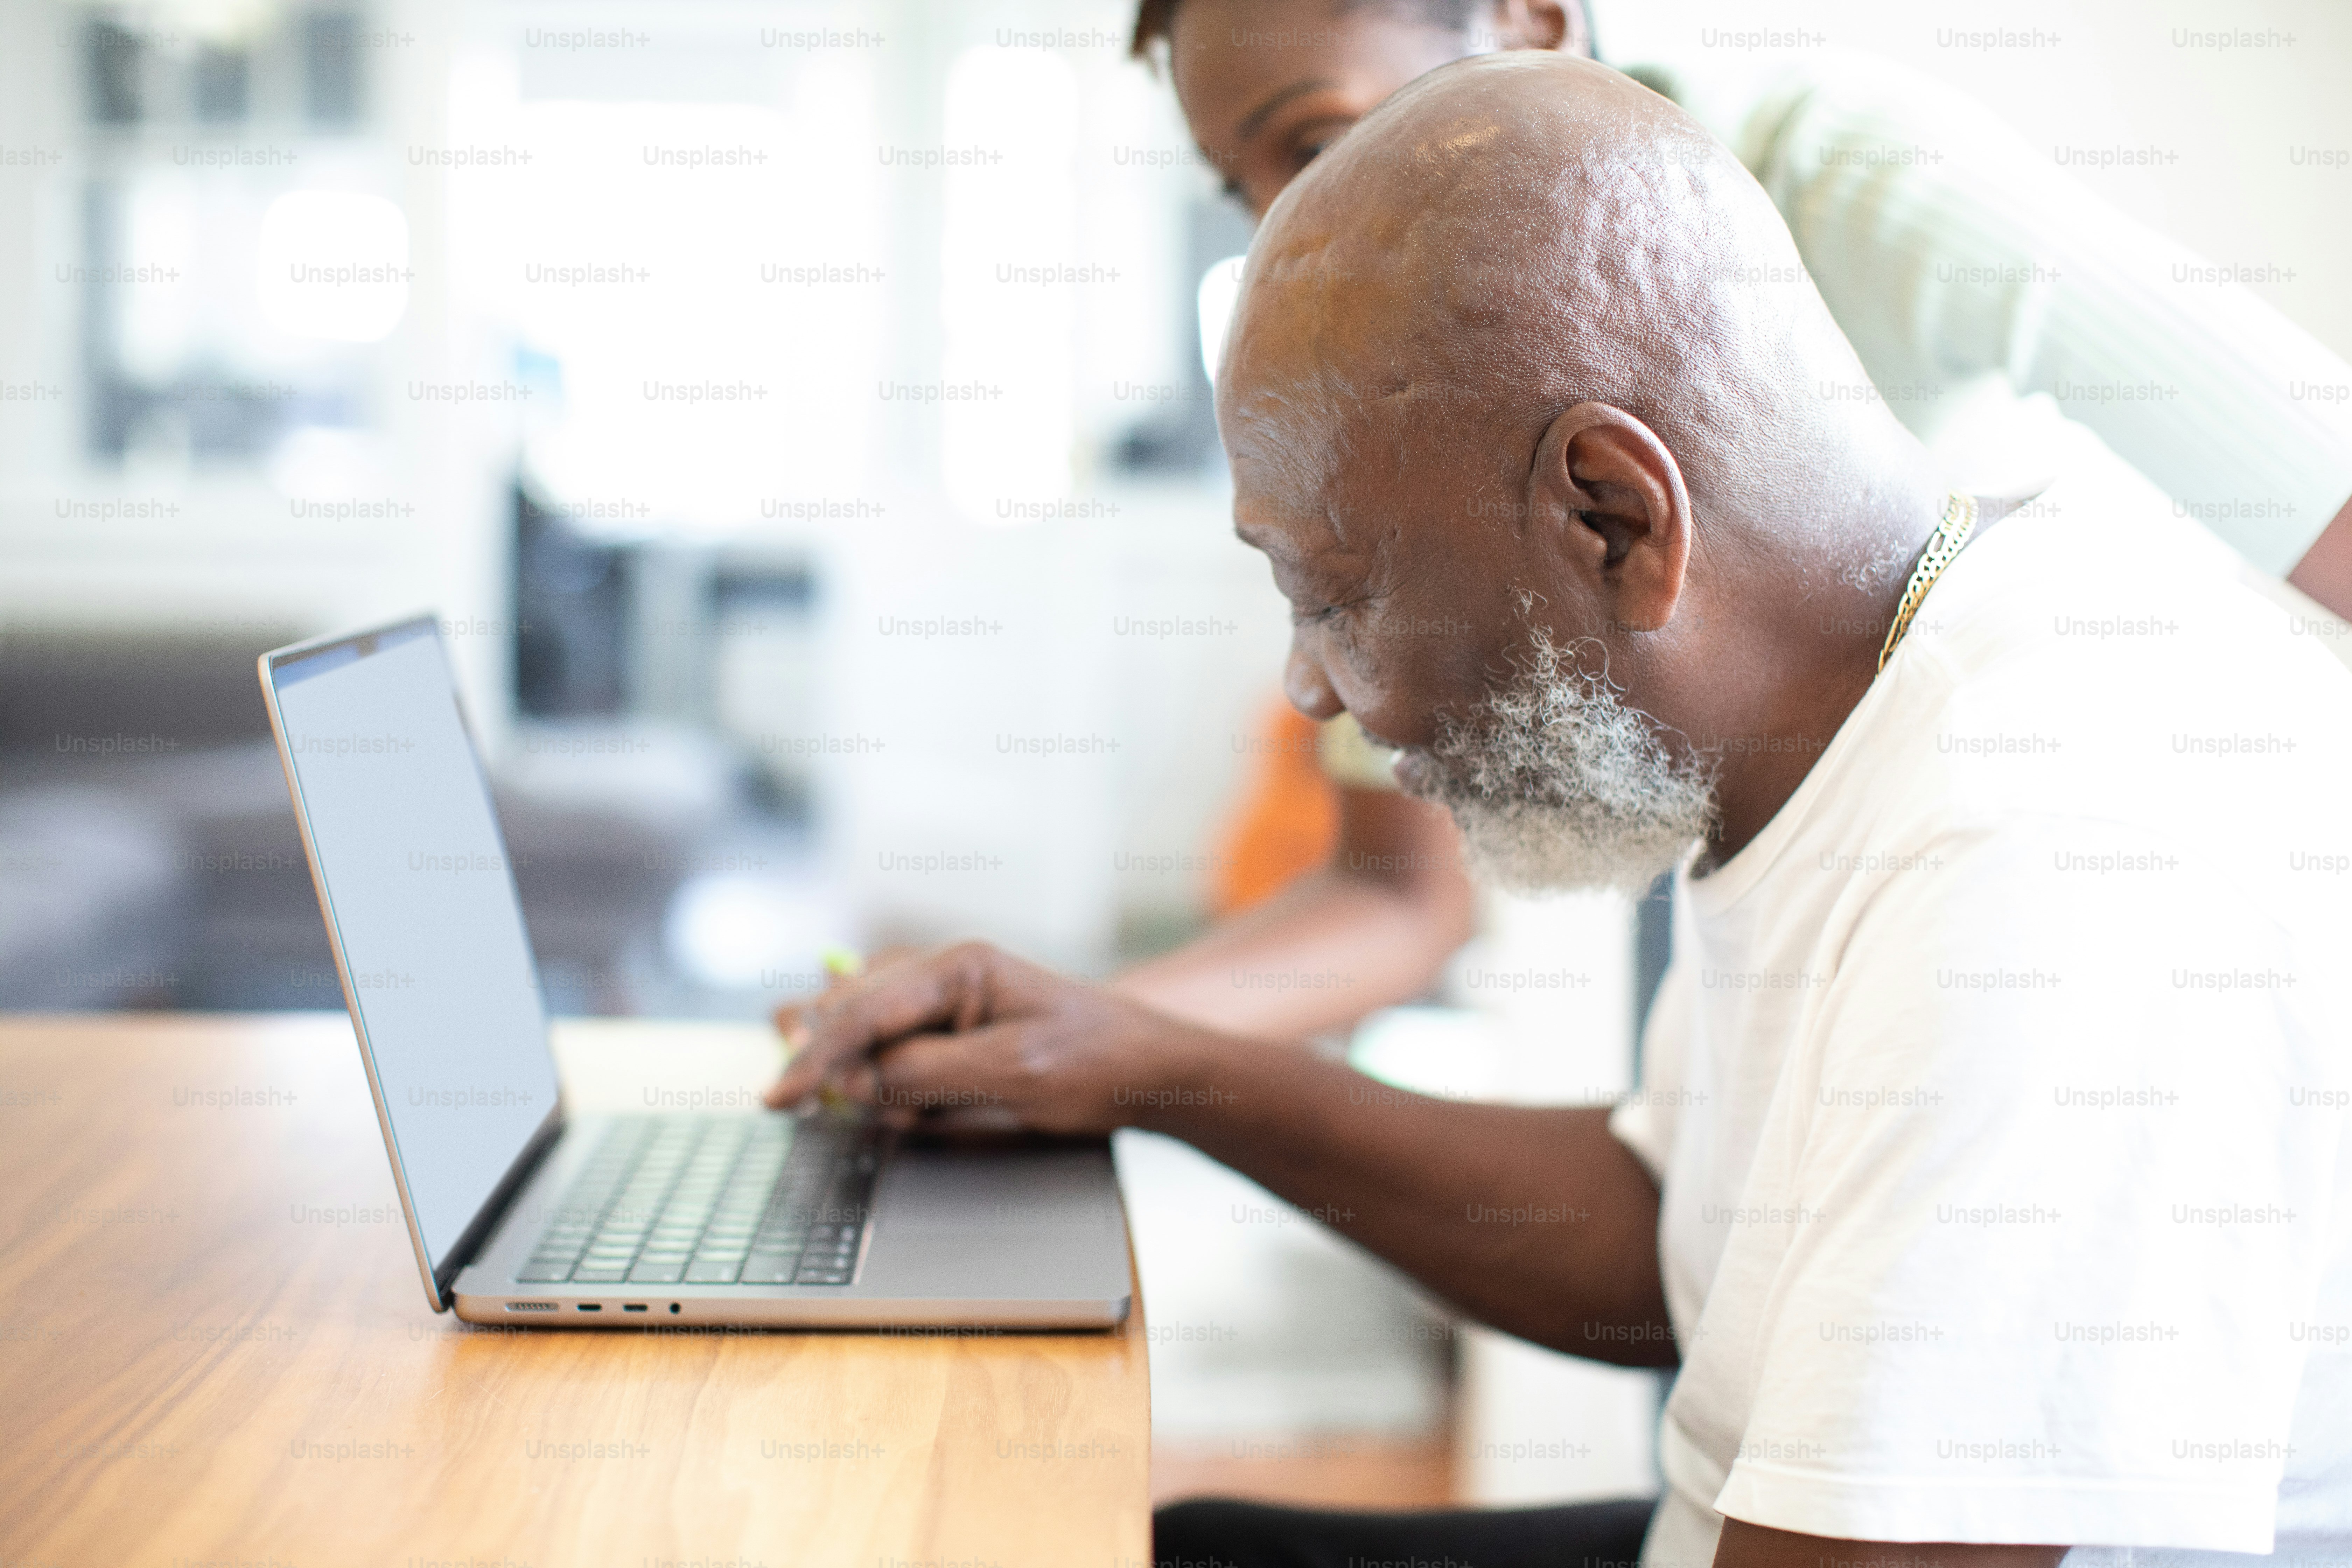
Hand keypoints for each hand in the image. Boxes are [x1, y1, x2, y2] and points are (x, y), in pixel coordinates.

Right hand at [763, 941, 1214, 1134]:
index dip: (815, 1057)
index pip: (864, 1011)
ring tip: (900, 1111)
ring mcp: (948, 1000)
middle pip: (852, 1012)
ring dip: (865, 1078)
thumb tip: (855, 1080)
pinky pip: (895, 1052)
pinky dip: (890, 1085)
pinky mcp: (954, 1031)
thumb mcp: (1011, 1074)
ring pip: (866, 1031)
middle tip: (814, 1107)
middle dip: (832, 1063)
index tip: (779, 1098)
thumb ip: (927, 1073)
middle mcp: (946, 975)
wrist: (1150, 1071)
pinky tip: (913, 1110)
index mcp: (960, 969)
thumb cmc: (1095, 1062)